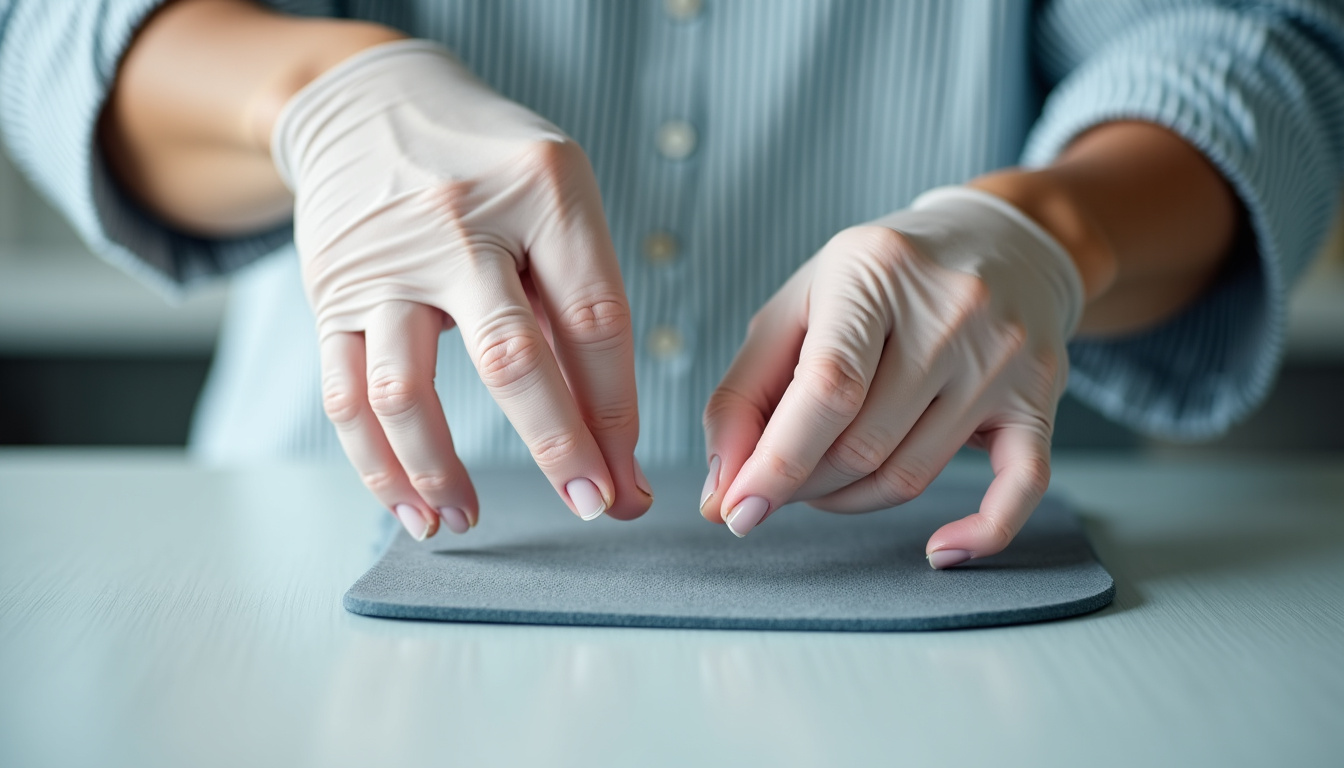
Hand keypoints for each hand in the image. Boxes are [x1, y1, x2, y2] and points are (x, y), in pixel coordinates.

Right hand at [273, 40, 650, 538]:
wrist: (370, 103)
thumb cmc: (492, 166)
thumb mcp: (558, 197)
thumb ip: (580, 302)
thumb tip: (610, 440)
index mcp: (543, 190)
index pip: (595, 319)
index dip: (617, 412)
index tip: (630, 478)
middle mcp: (462, 221)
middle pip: (512, 358)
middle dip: (561, 448)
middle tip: (595, 507)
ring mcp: (388, 260)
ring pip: (408, 389)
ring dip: (442, 472)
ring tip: (469, 521)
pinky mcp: (332, 292)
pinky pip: (345, 394)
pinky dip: (377, 465)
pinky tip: (412, 505)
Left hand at [700, 187, 1083, 566]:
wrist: (1005, 243)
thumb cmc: (879, 285)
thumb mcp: (798, 308)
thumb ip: (744, 394)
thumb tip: (722, 492)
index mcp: (875, 273)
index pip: (827, 388)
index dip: (777, 461)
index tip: (738, 511)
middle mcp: (950, 311)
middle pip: (862, 444)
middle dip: (804, 483)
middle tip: (781, 481)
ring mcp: (1004, 356)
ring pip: (912, 475)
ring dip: (852, 501)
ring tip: (828, 483)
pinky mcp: (1041, 396)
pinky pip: (1020, 487)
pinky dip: (979, 534)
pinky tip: (938, 550)